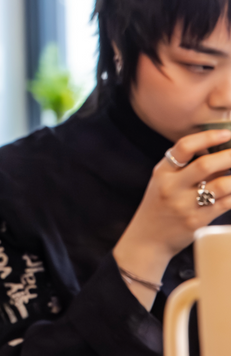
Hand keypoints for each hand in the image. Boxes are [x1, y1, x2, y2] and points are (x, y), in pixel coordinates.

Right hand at [113, 129, 230, 305]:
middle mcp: (171, 186)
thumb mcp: (163, 182)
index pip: (184, 147)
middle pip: (205, 165)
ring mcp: (184, 205)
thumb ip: (186, 168)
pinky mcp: (197, 221)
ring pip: (221, 185)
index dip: (208, 138)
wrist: (147, 239)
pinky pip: (225, 204)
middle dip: (230, 156)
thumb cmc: (160, 207)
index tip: (227, 133)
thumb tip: (222, 153)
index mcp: (162, 171)